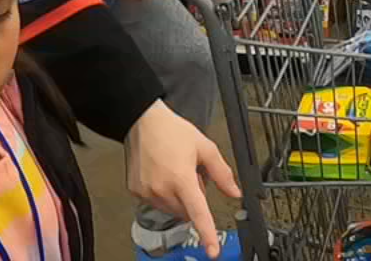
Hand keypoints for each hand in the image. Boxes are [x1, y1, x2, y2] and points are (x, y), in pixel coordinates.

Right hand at [126, 101, 240, 257]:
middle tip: (191, 173)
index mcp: (182, 178)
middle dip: (193, 197)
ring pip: (173, 209)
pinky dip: (163, 194)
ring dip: (178, 197)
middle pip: (187, 210)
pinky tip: (161, 174)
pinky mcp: (136, 192)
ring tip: (174, 170)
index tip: (212, 250)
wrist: (142, 121)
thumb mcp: (204, 147)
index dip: (207, 233)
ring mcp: (147, 192)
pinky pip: (157, 202)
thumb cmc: (171, 131)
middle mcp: (162, 188)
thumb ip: (222, 173)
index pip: (198, 213)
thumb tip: (234, 192)